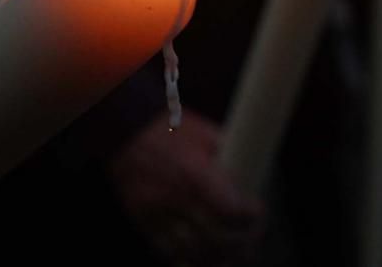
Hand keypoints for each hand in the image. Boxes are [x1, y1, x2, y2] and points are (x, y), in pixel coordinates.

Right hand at [109, 111, 263, 266]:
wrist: (123, 129)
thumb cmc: (165, 127)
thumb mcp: (203, 133)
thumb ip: (226, 155)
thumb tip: (249, 168)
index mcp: (195, 176)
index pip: (231, 212)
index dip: (251, 217)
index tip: (258, 212)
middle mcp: (176, 200)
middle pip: (216, 239)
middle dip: (241, 244)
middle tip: (252, 237)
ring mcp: (156, 215)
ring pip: (192, 252)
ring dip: (218, 257)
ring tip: (234, 255)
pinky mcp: (142, 222)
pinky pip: (168, 252)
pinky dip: (189, 259)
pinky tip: (204, 258)